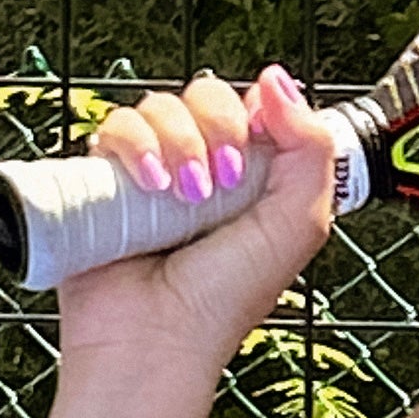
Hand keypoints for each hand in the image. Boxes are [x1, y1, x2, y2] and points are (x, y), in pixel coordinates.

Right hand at [56, 64, 342, 376]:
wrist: (156, 338)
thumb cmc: (226, 297)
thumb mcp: (300, 223)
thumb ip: (310, 147)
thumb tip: (277, 79)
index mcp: (255, 177)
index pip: (256, 107)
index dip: (257, 113)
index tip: (256, 145)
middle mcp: (205, 169)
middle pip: (209, 96)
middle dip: (218, 126)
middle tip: (221, 179)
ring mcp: (155, 172)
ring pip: (160, 106)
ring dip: (177, 140)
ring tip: (183, 194)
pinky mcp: (108, 179)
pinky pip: (114, 126)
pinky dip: (134, 144)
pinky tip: (149, 183)